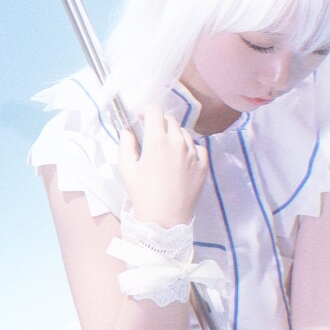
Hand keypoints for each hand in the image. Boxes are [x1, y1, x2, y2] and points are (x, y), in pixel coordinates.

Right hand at [117, 105, 207, 228]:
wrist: (165, 219)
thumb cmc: (143, 194)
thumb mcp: (127, 169)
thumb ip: (125, 145)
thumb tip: (127, 132)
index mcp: (157, 140)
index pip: (155, 111)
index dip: (146, 110)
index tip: (141, 117)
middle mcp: (177, 142)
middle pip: (170, 120)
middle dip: (159, 123)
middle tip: (152, 136)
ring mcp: (193, 153)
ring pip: (184, 133)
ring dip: (175, 135)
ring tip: (167, 150)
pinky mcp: (203, 165)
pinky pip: (198, 147)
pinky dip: (190, 148)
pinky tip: (182, 158)